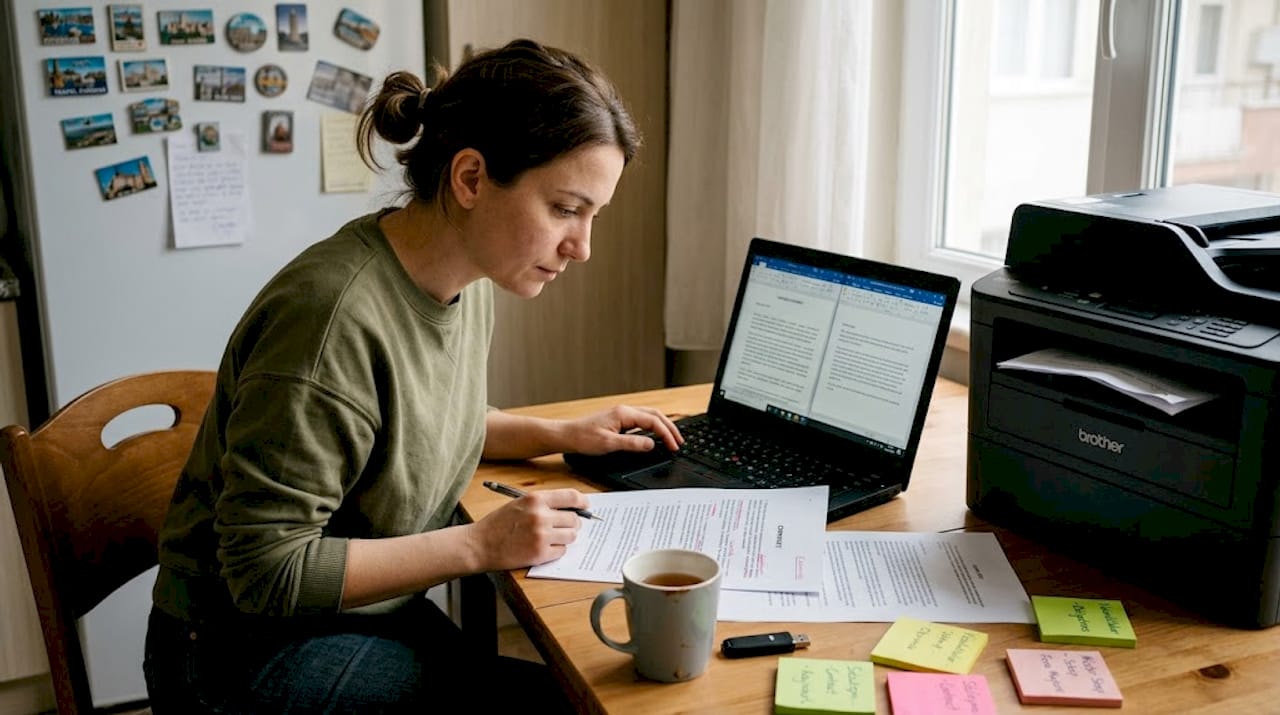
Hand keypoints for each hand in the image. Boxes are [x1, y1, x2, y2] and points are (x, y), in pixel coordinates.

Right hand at [470, 488, 588, 568]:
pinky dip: (556, 551)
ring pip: (571, 536)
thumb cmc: (498, 524)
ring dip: (565, 537)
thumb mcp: (520, 503)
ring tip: (551, 538)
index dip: (583, 502)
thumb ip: (544, 504)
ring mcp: (541, 536)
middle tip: (564, 527)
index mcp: (536, 499)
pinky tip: (543, 548)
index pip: (572, 497)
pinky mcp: (540, 554)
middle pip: (574, 519)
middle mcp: (541, 516)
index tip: (585, 506)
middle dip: (572, 524)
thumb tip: (571, 508)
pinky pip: (562, 551)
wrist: (479, 544)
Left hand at [560, 405, 683, 454]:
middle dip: (670, 428)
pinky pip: (641, 421)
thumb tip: (652, 444)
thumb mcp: (609, 444)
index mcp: (624, 413)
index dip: (666, 434)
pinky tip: (655, 436)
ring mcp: (622, 415)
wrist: (567, 435)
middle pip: (655, 415)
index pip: (653, 421)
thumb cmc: (583, 438)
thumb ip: (632, 444)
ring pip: (649, 417)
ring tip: (672, 439)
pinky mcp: (619, 421)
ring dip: (662, 426)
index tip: (673, 446)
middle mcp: (625, 411)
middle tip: (679, 442)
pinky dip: (653, 427)